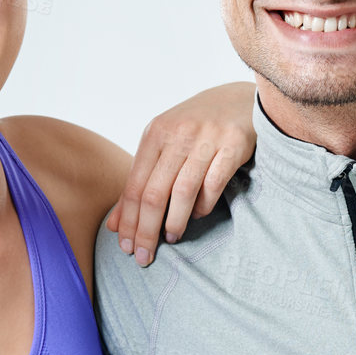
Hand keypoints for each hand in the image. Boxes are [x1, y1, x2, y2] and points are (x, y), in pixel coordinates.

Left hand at [106, 82, 254, 265]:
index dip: (129, 221)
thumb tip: (116, 225)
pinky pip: (213, 185)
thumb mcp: (163, 145)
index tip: (127, 247)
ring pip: (183, 192)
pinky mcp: (233, 145)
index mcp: (155, 134)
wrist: (238, 98)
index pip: (134, 187)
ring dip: (175, 221)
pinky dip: (203, 206)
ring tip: (170, 238)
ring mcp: (207, 139)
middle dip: (146, 230)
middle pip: (154, 193)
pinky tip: (198, 216)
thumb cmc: (195, 127)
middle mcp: (178, 135)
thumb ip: (140, 182)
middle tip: (144, 256)